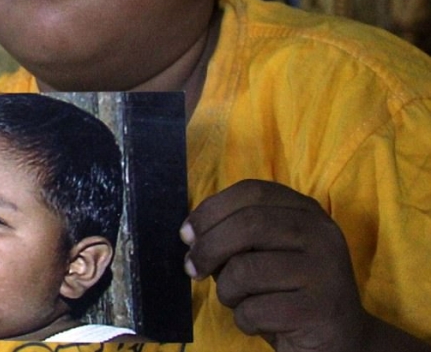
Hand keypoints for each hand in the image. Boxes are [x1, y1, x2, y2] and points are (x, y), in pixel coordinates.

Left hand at [181, 179, 364, 351]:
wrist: (341, 341)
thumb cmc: (287, 292)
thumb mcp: (263, 254)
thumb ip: (235, 237)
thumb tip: (192, 235)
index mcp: (305, 212)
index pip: (252, 192)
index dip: (211, 209)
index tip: (187, 234)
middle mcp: (321, 233)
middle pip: (247, 224)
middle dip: (208, 247)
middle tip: (191, 268)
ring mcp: (325, 270)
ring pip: (246, 269)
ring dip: (226, 290)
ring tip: (238, 301)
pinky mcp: (321, 309)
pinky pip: (257, 309)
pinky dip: (244, 320)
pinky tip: (258, 323)